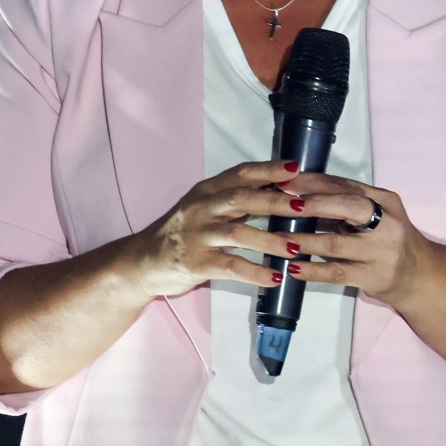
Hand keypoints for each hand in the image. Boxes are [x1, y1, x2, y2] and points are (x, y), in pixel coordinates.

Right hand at [127, 160, 303, 297]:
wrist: (141, 262)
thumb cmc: (180, 234)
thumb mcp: (203, 209)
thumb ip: (234, 201)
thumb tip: (279, 191)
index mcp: (206, 192)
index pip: (239, 174)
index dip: (268, 169)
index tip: (297, 168)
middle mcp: (201, 209)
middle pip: (241, 199)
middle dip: (274, 201)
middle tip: (304, 206)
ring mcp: (196, 236)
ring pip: (238, 233)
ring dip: (269, 240)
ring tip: (295, 248)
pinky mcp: (195, 263)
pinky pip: (230, 267)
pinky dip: (255, 272)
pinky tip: (275, 278)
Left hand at [275, 172, 435, 307]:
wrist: (421, 277)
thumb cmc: (388, 241)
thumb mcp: (375, 216)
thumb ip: (345, 205)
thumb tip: (297, 191)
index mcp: (386, 201)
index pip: (347, 186)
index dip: (315, 182)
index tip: (286, 180)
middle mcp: (388, 223)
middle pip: (348, 207)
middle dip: (312, 203)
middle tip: (281, 203)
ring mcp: (382, 252)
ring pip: (336, 243)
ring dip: (303, 240)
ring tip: (278, 238)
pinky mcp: (375, 277)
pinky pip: (337, 273)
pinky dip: (312, 270)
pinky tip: (293, 268)